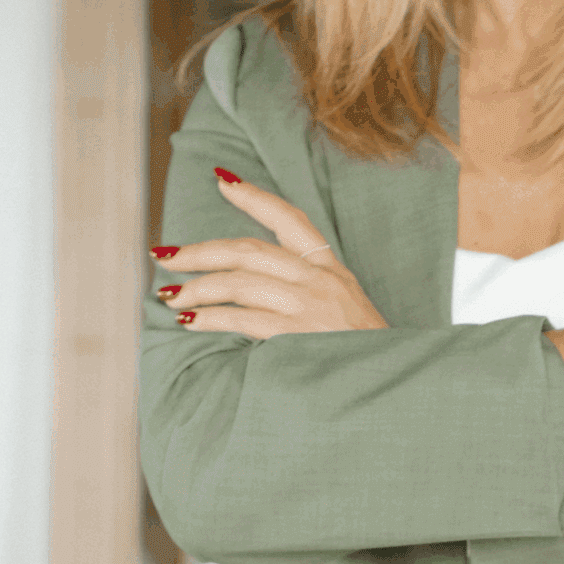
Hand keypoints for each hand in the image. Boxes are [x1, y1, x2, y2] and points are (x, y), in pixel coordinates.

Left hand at [152, 168, 389, 336]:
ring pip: (240, 281)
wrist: (397, 383)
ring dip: (198, 287)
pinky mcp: (300, 334)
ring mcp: (310, 305)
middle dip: (201, 251)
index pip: (290, 218)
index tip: (222, 180)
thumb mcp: (348, 312)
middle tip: (166, 255)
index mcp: (332, 270)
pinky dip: (212, 318)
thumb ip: (310, 294)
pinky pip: (243, 318)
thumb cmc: (367, 356)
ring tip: (171, 296)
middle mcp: (320, 280)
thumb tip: (258, 288)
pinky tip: (192, 321)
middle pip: (249, 249)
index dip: (254, 196)